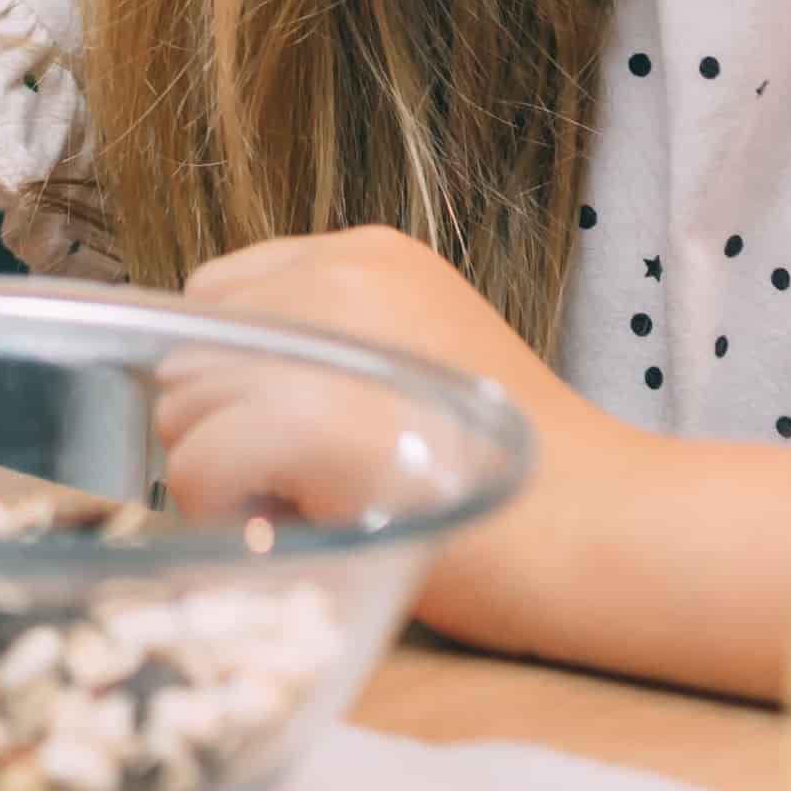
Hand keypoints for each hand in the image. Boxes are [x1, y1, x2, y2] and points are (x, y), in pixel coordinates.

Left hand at [172, 224, 624, 643]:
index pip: (220, 296)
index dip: (236, 375)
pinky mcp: (313, 418)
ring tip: (315, 504)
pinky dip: (226, 511)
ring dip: (221, 474)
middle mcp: (339, 275)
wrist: (609, 533)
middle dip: (222, 426)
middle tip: (307, 481)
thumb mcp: (421, 366)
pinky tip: (299, 525)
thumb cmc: (515, 476)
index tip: (293, 432)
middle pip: (188, 351)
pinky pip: (196, 464)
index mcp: (367, 257)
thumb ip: (328, 347)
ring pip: (181, 406)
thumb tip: (210, 386)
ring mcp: (326, 341)